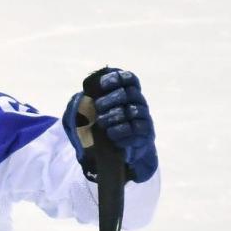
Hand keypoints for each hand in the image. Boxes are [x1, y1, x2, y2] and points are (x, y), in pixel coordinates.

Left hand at [64, 67, 157, 182]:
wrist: (116, 151)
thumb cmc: (102, 126)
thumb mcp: (91, 112)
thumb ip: (89, 99)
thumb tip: (84, 89)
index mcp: (128, 92)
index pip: (130, 78)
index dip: (117, 78)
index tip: (102, 85)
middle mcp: (139, 103)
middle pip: (130, 93)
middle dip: (111, 98)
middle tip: (98, 106)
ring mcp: (144, 118)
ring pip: (133, 112)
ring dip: (113, 117)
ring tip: (101, 123)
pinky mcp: (146, 134)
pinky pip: (136, 130)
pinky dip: (120, 132)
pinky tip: (111, 135)